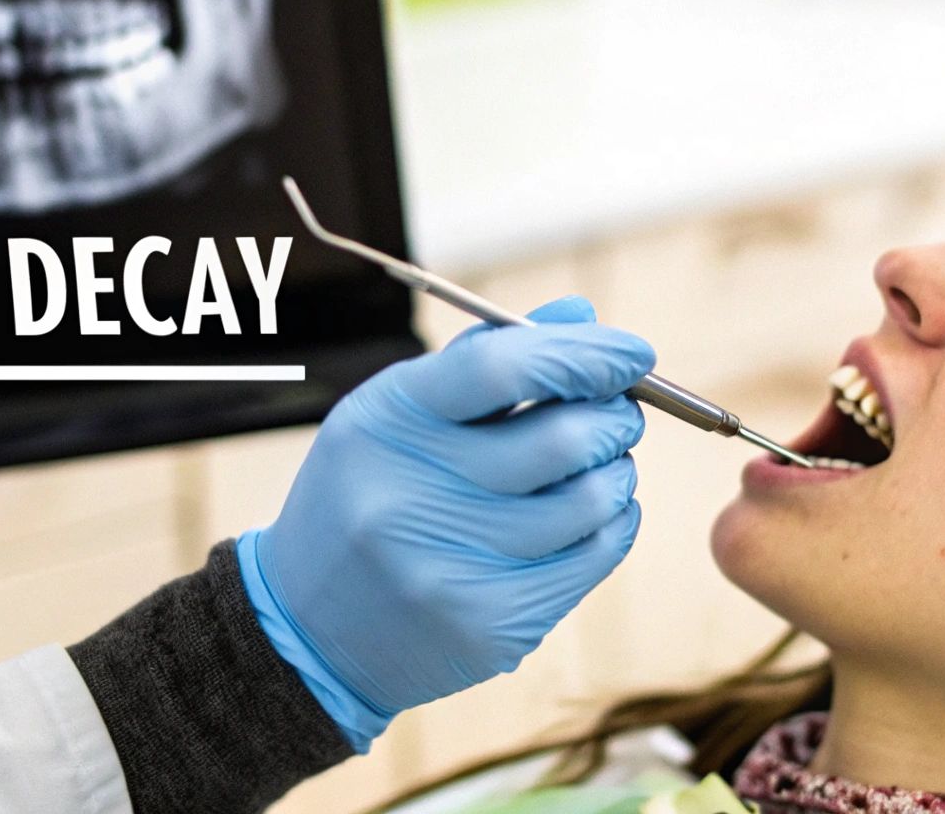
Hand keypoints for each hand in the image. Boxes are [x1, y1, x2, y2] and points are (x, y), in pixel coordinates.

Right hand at [237, 296, 653, 749]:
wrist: (311, 628)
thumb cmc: (370, 495)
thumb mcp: (398, 414)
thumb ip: (485, 358)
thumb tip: (582, 316)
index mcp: (389, 423)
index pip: (501, 368)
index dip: (584, 353)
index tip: (633, 352)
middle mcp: (414, 497)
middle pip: (563, 438)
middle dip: (615, 417)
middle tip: (620, 413)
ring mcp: (454, 568)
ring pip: (592, 500)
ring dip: (617, 472)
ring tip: (600, 466)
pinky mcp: (492, 625)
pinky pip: (595, 557)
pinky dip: (613, 522)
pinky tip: (591, 514)